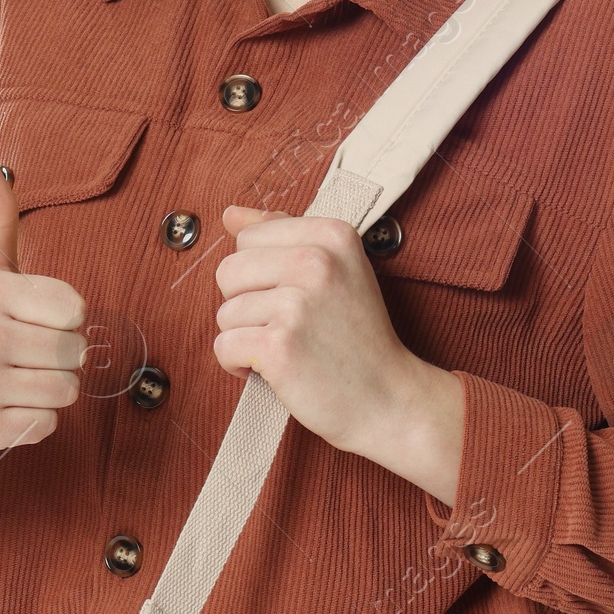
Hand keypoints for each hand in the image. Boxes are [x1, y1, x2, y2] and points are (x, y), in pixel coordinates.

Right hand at [0, 158, 89, 470]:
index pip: (75, 309)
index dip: (61, 317)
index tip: (30, 317)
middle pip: (74, 351)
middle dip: (57, 354)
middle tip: (21, 352)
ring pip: (66, 389)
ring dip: (48, 388)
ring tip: (14, 377)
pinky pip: (47, 424)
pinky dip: (33, 419)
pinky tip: (4, 405)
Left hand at [213, 205, 464, 502]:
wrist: (389, 399)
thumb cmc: (358, 337)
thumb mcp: (336, 270)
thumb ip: (283, 235)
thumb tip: (231, 214)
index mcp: (332, 235)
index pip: (250, 237)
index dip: (261, 273)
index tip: (294, 296)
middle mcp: (316, 262)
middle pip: (229, 271)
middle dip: (246, 304)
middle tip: (287, 325)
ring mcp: (297, 304)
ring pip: (225, 313)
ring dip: (246, 338)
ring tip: (287, 348)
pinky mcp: (279, 345)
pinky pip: (224, 346)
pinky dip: (239, 365)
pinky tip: (273, 369)